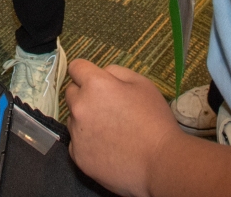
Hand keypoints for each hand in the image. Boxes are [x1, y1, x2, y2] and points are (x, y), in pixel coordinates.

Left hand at [66, 59, 181, 196]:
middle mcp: (79, 107)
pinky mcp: (77, 156)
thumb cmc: (154, 120)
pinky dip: (87, 142)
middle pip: (71, 93)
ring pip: (73, 119)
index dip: (86, 72)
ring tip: (110, 132)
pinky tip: (107, 148)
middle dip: (85, 95)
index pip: (76, 67)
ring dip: (85, 120)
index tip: (96, 81)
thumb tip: (102, 74)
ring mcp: (76, 133)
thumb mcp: (142, 84)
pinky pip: (76, 142)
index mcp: (95, 85)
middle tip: (107, 108)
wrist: (159, 163)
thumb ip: (116, 72)